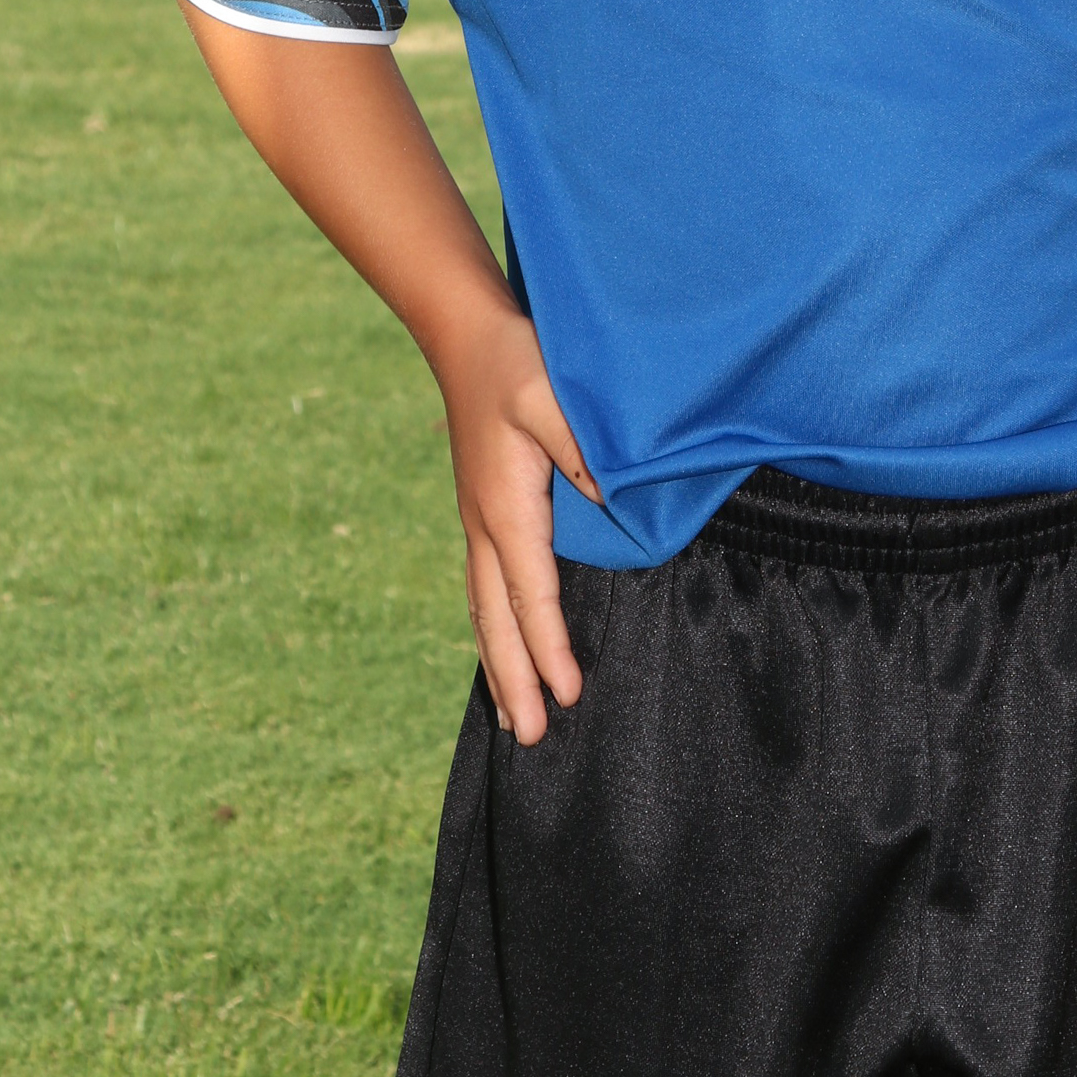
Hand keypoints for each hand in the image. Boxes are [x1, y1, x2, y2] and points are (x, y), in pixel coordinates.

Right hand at [434, 297, 604, 741]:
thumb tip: (608, 500)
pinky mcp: (482, 513)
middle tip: (532, 738)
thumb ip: (582, 447)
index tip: (568, 695)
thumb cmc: (519, 362)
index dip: (551, 647)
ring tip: (514, 719)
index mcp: (507, 508)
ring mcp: (478, 522)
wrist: (468, 338)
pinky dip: (495, 630)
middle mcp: (485, 526)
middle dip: (515, 680)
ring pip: (486, 610)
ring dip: (500, 665)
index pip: (532, 594)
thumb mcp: (554, 396)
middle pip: (497, 620)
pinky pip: (486, 587)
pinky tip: (504, 649)